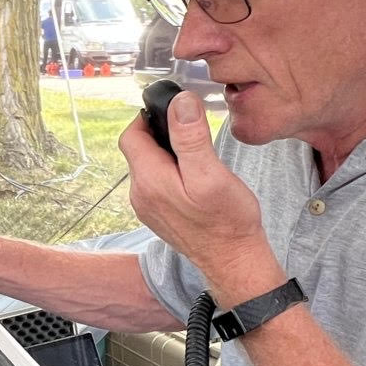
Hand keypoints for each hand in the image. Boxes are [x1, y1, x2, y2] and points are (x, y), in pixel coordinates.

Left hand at [118, 92, 280, 305]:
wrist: (233, 262)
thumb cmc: (227, 222)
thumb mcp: (211, 174)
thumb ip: (191, 138)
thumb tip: (180, 103)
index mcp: (149, 181)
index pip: (132, 134)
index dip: (150, 116)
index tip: (176, 112)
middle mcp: (140, 195)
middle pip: (138, 149)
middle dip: (161, 134)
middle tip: (192, 132)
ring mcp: (148, 207)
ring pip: (148, 166)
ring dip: (167, 153)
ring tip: (197, 155)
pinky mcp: (159, 215)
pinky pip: (156, 183)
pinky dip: (171, 171)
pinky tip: (194, 177)